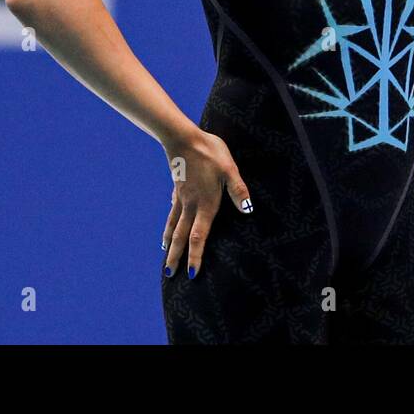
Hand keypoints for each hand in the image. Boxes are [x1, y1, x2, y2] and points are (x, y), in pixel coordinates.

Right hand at [161, 128, 252, 278]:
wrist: (184, 138)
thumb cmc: (210, 153)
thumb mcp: (230, 169)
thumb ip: (238, 190)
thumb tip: (248, 211)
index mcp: (205, 204)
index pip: (198, 236)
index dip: (195, 256)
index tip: (191, 274)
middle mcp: (190, 205)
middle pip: (181, 236)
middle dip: (176, 257)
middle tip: (169, 275)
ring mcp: (181, 197)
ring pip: (173, 225)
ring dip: (169, 242)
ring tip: (165, 255)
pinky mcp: (178, 188)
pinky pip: (172, 211)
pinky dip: (169, 223)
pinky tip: (168, 226)